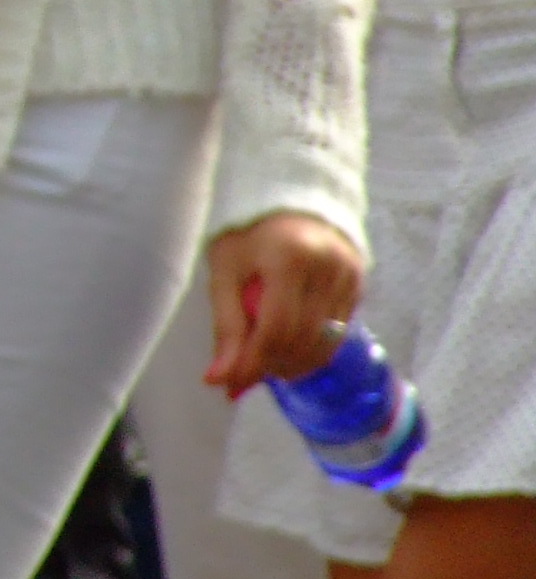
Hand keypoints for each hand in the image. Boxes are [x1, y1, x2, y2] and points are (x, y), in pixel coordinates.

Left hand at [205, 213, 362, 393]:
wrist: (286, 195)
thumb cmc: (248, 231)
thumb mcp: (225, 271)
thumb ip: (226, 326)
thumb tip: (219, 380)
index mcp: (289, 256)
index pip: (276, 328)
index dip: (255, 362)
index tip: (233, 383)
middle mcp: (328, 265)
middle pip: (302, 340)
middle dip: (272, 365)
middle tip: (247, 372)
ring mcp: (349, 274)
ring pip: (324, 343)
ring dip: (294, 362)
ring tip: (267, 359)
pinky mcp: (360, 282)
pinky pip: (338, 332)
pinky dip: (313, 348)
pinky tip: (292, 344)